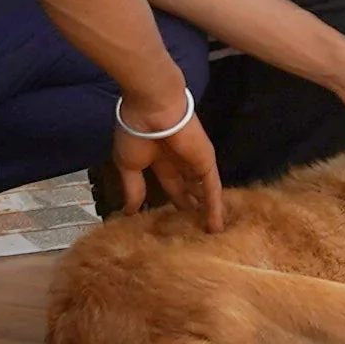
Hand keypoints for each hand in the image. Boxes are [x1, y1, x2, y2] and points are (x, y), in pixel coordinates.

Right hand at [109, 101, 224, 231]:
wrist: (151, 108)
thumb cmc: (135, 132)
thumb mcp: (129, 165)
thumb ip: (133, 188)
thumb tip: (129, 212)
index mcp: (160, 160)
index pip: (171, 186)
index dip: (174, 203)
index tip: (177, 222)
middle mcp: (180, 161)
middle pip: (190, 190)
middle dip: (192, 208)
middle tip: (196, 231)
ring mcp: (195, 162)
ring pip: (204, 192)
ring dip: (206, 212)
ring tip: (210, 235)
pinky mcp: (206, 162)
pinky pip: (212, 189)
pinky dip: (214, 208)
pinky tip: (215, 227)